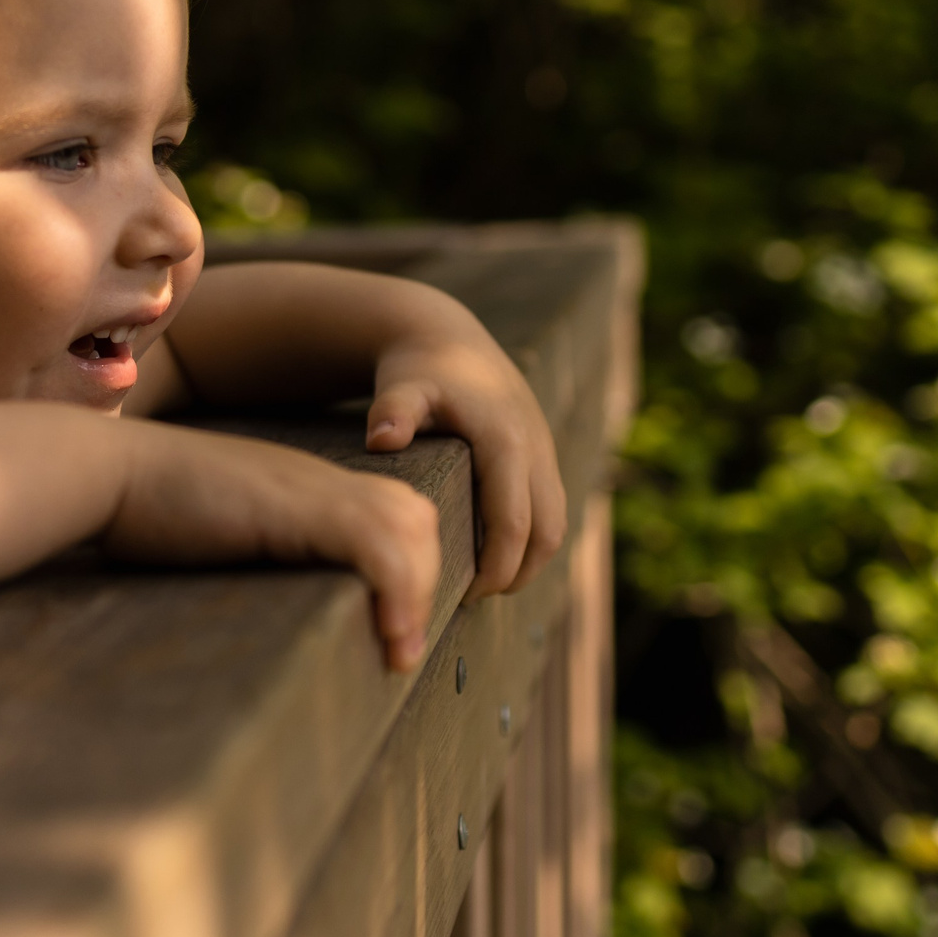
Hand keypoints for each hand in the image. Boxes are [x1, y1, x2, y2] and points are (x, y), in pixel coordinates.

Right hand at [106, 423, 443, 668]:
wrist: (104, 471)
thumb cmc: (138, 514)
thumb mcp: (213, 540)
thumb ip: (248, 561)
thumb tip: (248, 636)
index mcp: (301, 488)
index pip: (392, 515)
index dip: (407, 569)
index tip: (394, 632)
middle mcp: (316, 482)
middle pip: (416, 519)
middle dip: (425, 585)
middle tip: (398, 650)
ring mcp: (309, 489)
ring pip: (409, 529)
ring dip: (416, 594)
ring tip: (397, 652)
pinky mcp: (297, 508)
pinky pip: (378, 546)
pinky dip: (398, 590)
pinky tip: (390, 637)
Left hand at [364, 317, 567, 598]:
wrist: (446, 337)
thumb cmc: (417, 370)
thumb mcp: (400, 388)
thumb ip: (391, 413)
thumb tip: (382, 440)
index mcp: (505, 441)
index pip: (513, 525)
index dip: (495, 569)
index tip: (463, 596)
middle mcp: (535, 448)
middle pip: (546, 534)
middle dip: (516, 574)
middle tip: (472, 598)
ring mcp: (543, 452)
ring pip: (555, 526)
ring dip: (528, 561)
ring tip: (485, 583)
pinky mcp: (540, 455)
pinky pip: (549, 510)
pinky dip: (531, 540)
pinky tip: (493, 553)